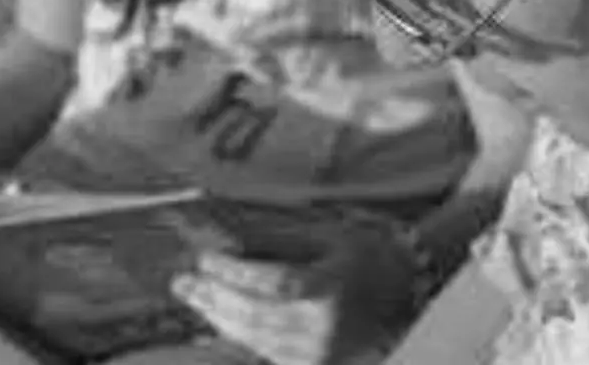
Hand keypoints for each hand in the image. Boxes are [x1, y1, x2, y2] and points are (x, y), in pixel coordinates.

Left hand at [172, 223, 416, 364]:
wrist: (405, 288)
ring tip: (195, 298)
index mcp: (330, 286)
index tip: (202, 258)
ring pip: (257, 339)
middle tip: (183, 282)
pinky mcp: (319, 364)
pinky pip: (269, 354)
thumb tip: (227, 241)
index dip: (232, 272)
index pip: (271, 282)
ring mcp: (322, 351)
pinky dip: (241, 337)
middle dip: (213, 297)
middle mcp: (325, 324)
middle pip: (256, 315)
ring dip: (219, 319)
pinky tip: (220, 319)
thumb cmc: (363, 252)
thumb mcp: (324, 235)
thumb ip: (276, 240)